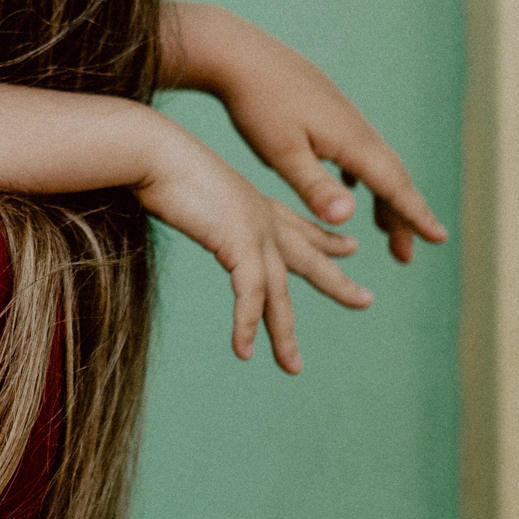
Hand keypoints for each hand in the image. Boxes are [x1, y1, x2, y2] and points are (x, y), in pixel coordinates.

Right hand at [140, 123, 371, 373]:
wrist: (152, 152)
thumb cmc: (158, 165)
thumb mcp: (190, 192)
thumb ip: (203, 209)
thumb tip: (194, 211)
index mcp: (255, 204)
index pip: (300, 226)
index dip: (326, 239)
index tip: (349, 246)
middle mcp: (263, 217)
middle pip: (308, 259)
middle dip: (337, 282)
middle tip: (365, 300)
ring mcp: (255, 230)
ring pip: (280, 292)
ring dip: (284, 334)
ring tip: (293, 367)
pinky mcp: (239, 242)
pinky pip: (250, 294)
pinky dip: (246, 325)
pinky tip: (244, 351)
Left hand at [166, 6, 446, 263]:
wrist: (236, 52)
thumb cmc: (257, 104)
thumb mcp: (282, 154)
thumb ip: (315, 187)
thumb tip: (346, 217)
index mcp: (351, 141)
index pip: (394, 185)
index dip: (417, 215)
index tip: (439, 239)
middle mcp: (356, 127)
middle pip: (391, 177)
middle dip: (403, 216)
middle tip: (407, 254)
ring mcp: (342, 116)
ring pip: (374, 162)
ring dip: (383, 197)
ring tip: (384, 228)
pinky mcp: (326, 109)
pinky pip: (355, 149)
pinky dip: (362, 175)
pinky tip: (351, 184)